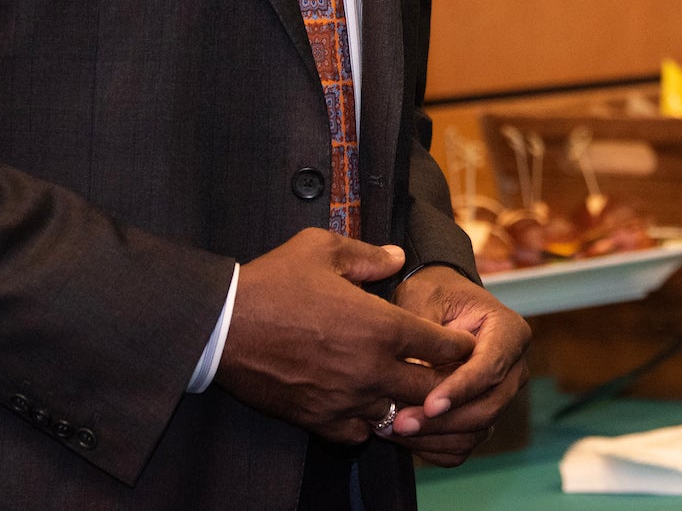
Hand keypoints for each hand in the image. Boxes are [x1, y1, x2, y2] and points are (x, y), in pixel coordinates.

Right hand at [215, 229, 477, 444]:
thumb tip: (398, 257)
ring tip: (404, 389)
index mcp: (380, 326)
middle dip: (441, 381)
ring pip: (397, 416)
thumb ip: (369, 254)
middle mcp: (370, 369)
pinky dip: (367, 423)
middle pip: (429, 389)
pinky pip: (359, 433)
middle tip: (440, 372)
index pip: (443, 345)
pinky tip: (364, 404)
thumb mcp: (322, 249)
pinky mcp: (318, 419)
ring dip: (405, 404)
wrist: (222, 326)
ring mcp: (344, 399)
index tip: (459, 342)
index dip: (457, 343)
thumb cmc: (273, 283)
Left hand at [384, 267, 530, 464]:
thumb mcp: (426, 298)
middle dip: (444, 420)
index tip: (429, 404)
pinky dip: (435, 447)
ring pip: (477, 430)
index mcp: (510, 332)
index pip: (491, 368)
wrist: (439, 304)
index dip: (461, 389)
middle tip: (400, 423)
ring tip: (392, 429)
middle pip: (489, 406)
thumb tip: (417, 371)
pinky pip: (464, 444)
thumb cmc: (433, 294)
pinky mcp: (483, 415)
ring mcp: (501, 395)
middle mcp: (514, 367)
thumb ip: (426, 333)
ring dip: (435, 437)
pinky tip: (405, 436)